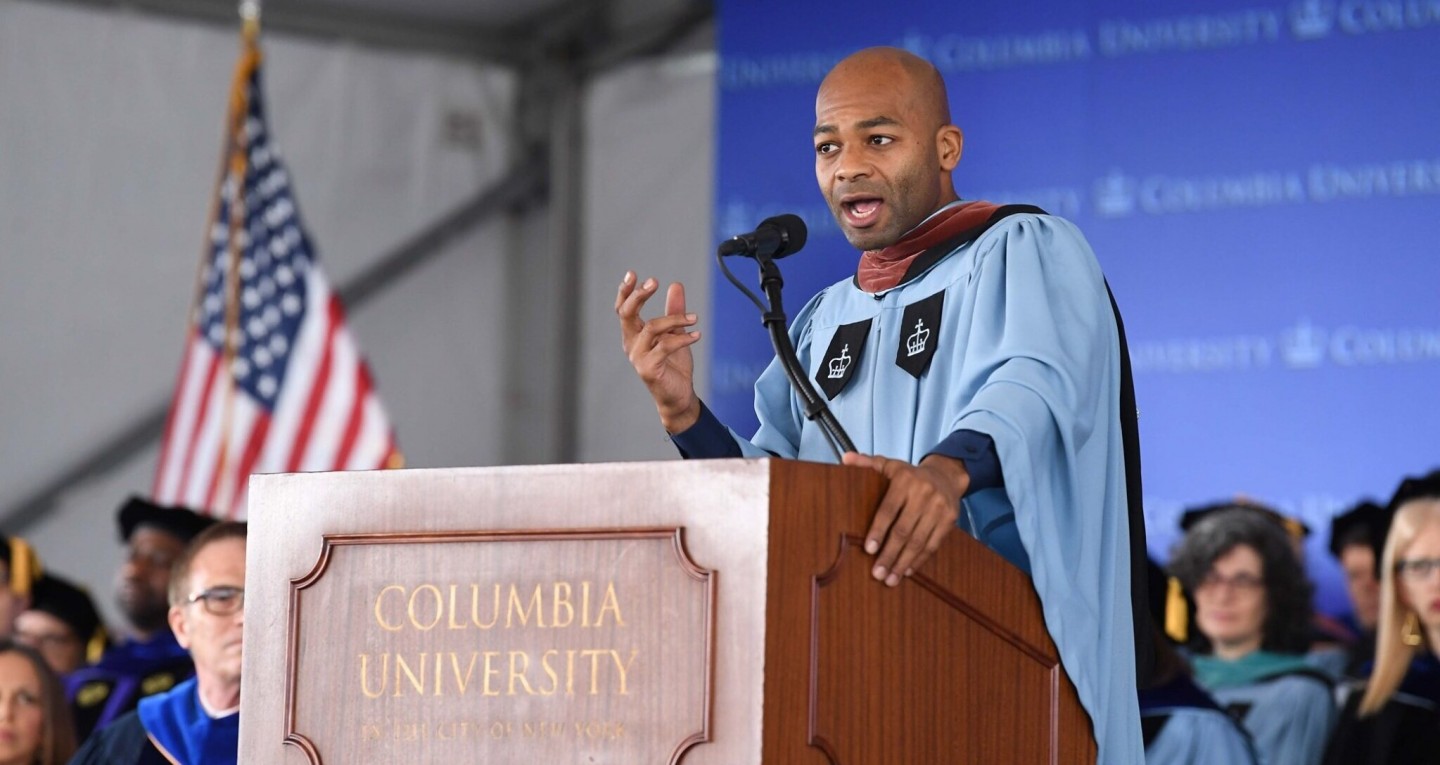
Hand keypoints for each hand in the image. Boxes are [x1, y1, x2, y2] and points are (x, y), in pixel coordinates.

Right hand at [615, 272, 701, 431]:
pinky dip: (683, 338)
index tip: (633, 273)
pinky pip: (665, 346)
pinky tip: (697, 334)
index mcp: (634, 335)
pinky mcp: (648, 369)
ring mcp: (638, 357)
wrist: (678, 397)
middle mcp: (631, 344)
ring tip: (693, 318)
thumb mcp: (675, 333)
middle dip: (638, 295)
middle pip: (626, 313)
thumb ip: (673, 311)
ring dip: (674, 319)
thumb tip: (675, 285)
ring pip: (651, 328)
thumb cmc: (673, 366)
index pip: (623, 309)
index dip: (625, 291)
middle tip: (654, 282)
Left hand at [844, 452, 969, 586]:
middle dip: (889, 554)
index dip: (878, 530)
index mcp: (905, 481)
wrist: (946, 476)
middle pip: (903, 530)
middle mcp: (924, 494)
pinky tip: (907, 571)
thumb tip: (845, 459)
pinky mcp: (949, 520)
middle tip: (877, 573)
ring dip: (903, 563)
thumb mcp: (889, 465)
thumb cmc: (910, 475)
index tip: (869, 549)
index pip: (888, 509)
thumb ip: (867, 463)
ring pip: (919, 541)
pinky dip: (919, 560)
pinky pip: (933, 545)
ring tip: (890, 579)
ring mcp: (939, 508)